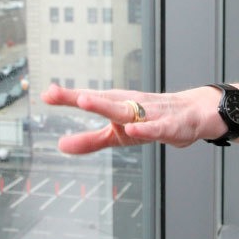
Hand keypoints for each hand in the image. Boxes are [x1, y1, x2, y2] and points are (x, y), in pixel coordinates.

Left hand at [40, 84, 217, 153]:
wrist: (193, 114)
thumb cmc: (151, 120)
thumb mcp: (117, 135)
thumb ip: (89, 141)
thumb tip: (60, 145)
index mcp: (116, 105)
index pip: (89, 100)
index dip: (67, 98)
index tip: (46, 94)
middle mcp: (130, 105)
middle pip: (103, 101)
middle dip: (82, 98)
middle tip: (58, 93)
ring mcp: (149, 114)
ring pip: (127, 110)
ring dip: (107, 106)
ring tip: (85, 101)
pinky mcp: (168, 126)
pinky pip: (156, 127)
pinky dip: (146, 128)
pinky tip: (135, 129)